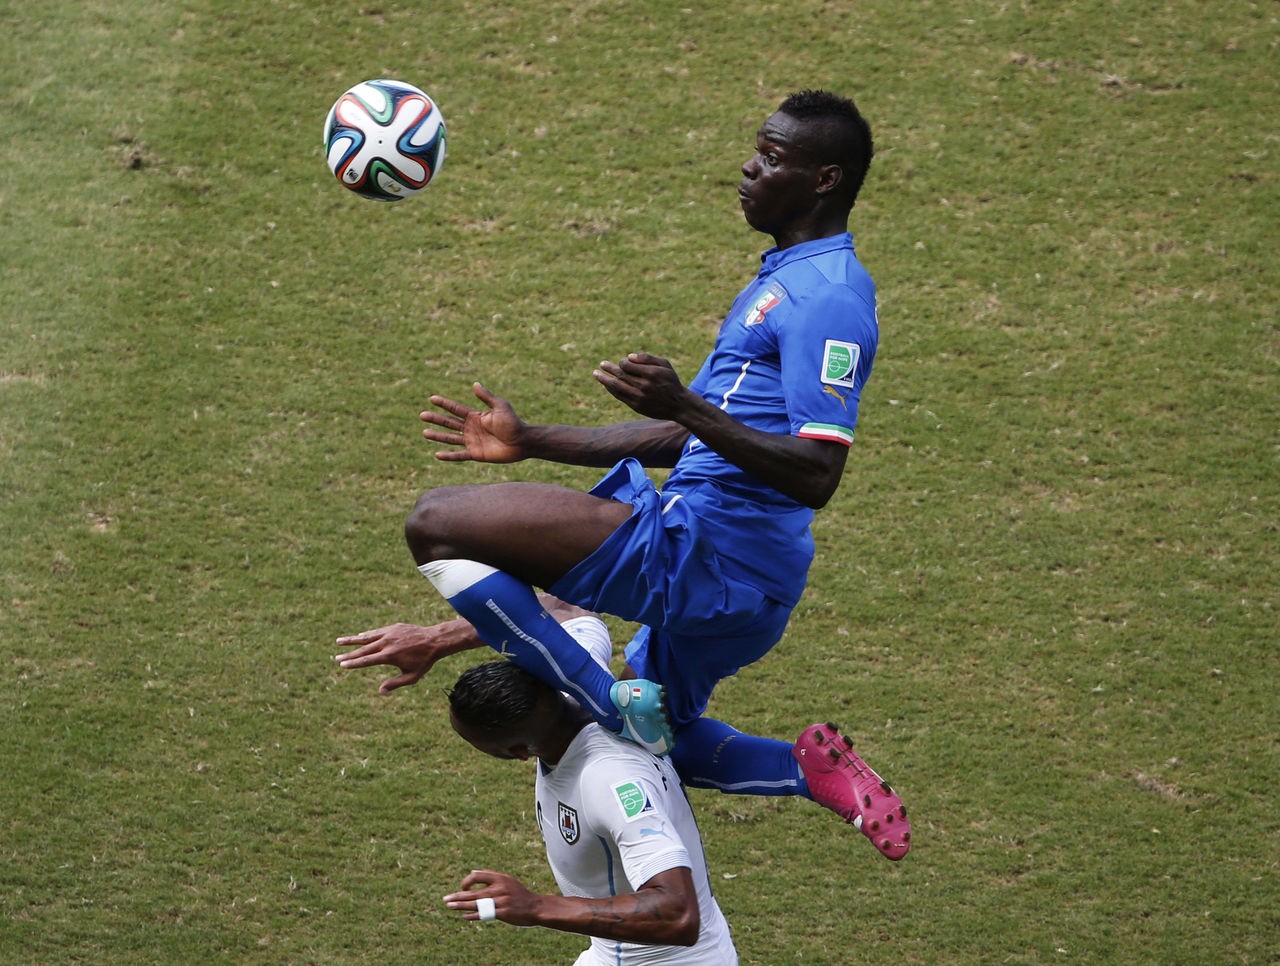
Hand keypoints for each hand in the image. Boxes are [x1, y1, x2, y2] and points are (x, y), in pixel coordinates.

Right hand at [334, 622, 455, 693]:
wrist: (434, 640)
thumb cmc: (424, 661)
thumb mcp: (412, 676)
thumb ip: (395, 684)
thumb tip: (380, 691)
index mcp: (389, 656)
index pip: (366, 660)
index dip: (353, 663)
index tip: (342, 665)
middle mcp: (387, 643)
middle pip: (363, 649)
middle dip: (348, 654)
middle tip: (336, 657)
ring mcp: (389, 634)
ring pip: (366, 637)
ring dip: (352, 640)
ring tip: (339, 641)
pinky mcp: (393, 628)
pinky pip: (377, 632)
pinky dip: (367, 635)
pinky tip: (359, 637)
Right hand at [420, 383, 525, 462]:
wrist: (522, 442)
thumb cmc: (514, 423)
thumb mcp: (500, 407)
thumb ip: (486, 397)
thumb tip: (474, 384)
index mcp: (476, 416)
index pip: (456, 409)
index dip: (444, 404)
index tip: (431, 398)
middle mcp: (471, 428)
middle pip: (449, 423)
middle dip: (436, 419)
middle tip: (422, 415)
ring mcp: (472, 441)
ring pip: (451, 438)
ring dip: (438, 436)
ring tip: (424, 433)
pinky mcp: (476, 454)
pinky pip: (459, 455)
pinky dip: (448, 456)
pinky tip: (437, 455)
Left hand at [443, 869, 540, 925]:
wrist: (534, 906)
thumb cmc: (519, 894)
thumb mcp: (507, 880)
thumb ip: (491, 877)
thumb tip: (471, 873)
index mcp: (500, 878)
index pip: (477, 876)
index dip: (467, 882)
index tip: (462, 888)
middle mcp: (499, 888)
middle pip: (473, 892)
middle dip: (457, 896)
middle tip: (445, 899)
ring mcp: (500, 901)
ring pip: (476, 903)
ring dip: (461, 906)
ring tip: (449, 906)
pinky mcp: (502, 912)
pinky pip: (484, 914)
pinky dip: (472, 916)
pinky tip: (463, 917)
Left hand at [594, 353, 693, 421]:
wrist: (678, 405)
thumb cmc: (671, 382)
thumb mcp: (665, 365)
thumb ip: (648, 358)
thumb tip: (629, 356)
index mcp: (651, 373)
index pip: (628, 365)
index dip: (622, 362)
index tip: (623, 362)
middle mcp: (644, 385)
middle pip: (620, 375)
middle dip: (609, 369)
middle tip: (602, 364)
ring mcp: (639, 397)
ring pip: (617, 386)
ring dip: (604, 379)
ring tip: (596, 374)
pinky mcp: (636, 406)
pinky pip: (619, 396)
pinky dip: (611, 389)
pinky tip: (606, 384)